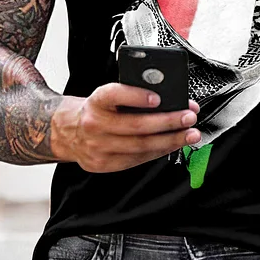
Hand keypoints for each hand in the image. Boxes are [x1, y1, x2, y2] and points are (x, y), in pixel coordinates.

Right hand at [49, 83, 200, 171]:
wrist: (69, 132)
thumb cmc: (98, 110)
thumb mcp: (109, 96)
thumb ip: (131, 95)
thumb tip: (168, 98)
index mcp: (97, 101)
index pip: (115, 95)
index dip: (137, 96)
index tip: (158, 97)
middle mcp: (94, 124)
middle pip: (136, 125)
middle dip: (168, 122)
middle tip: (188, 117)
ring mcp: (98, 147)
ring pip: (140, 146)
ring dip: (170, 140)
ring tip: (190, 134)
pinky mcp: (104, 164)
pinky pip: (137, 159)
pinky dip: (159, 151)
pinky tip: (173, 145)